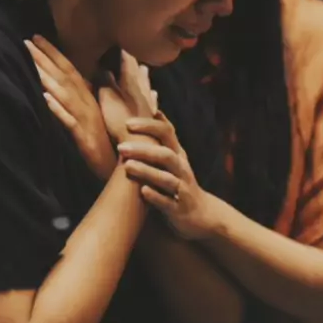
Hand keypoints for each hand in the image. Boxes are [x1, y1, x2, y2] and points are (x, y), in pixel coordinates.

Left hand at [24, 36, 115, 180]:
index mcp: (89, 97)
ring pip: (64, 93)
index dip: (53, 52)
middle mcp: (87, 103)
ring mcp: (85, 118)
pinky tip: (44, 98)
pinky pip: (68, 121)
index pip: (69, 68)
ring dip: (47, 77)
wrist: (122, 166)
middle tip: (27, 40)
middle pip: (64, 76)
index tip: (36, 37)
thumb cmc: (110, 141)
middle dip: (45, 57)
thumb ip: (97, 93)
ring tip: (31, 62)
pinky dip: (57, 109)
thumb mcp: (101, 114)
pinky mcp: (82, 136)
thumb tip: (97, 74)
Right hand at [98, 51, 156, 144]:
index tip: (122, 44)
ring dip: (144, 77)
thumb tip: (103, 66)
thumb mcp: (107, 98)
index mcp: (130, 83)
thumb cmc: (121, 121)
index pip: (127, 63)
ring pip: (146, 86)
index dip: (124, 53)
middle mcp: (141, 91)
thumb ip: (105, 81)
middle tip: (134, 54)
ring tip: (145, 69)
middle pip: (138, 74)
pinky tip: (153, 94)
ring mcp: (149, 104)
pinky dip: (151, 94)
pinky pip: (152, 100)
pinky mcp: (152, 117)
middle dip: (135, 63)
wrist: (141, 145)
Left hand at [117, 112, 217, 239]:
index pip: (166, 132)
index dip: (149, 126)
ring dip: (147, 171)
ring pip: (166, 178)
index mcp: (177, 153)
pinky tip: (142, 191)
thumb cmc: (179, 181)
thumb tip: (153, 108)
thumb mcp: (174, 157)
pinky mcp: (178, 209)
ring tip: (127, 167)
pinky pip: (168, 202)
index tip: (127, 123)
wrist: (201, 214)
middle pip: (165, 154)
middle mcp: (181, 168)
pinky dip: (156, 196)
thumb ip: (162, 136)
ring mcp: (181, 188)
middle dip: (144, 149)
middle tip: (121, 147)